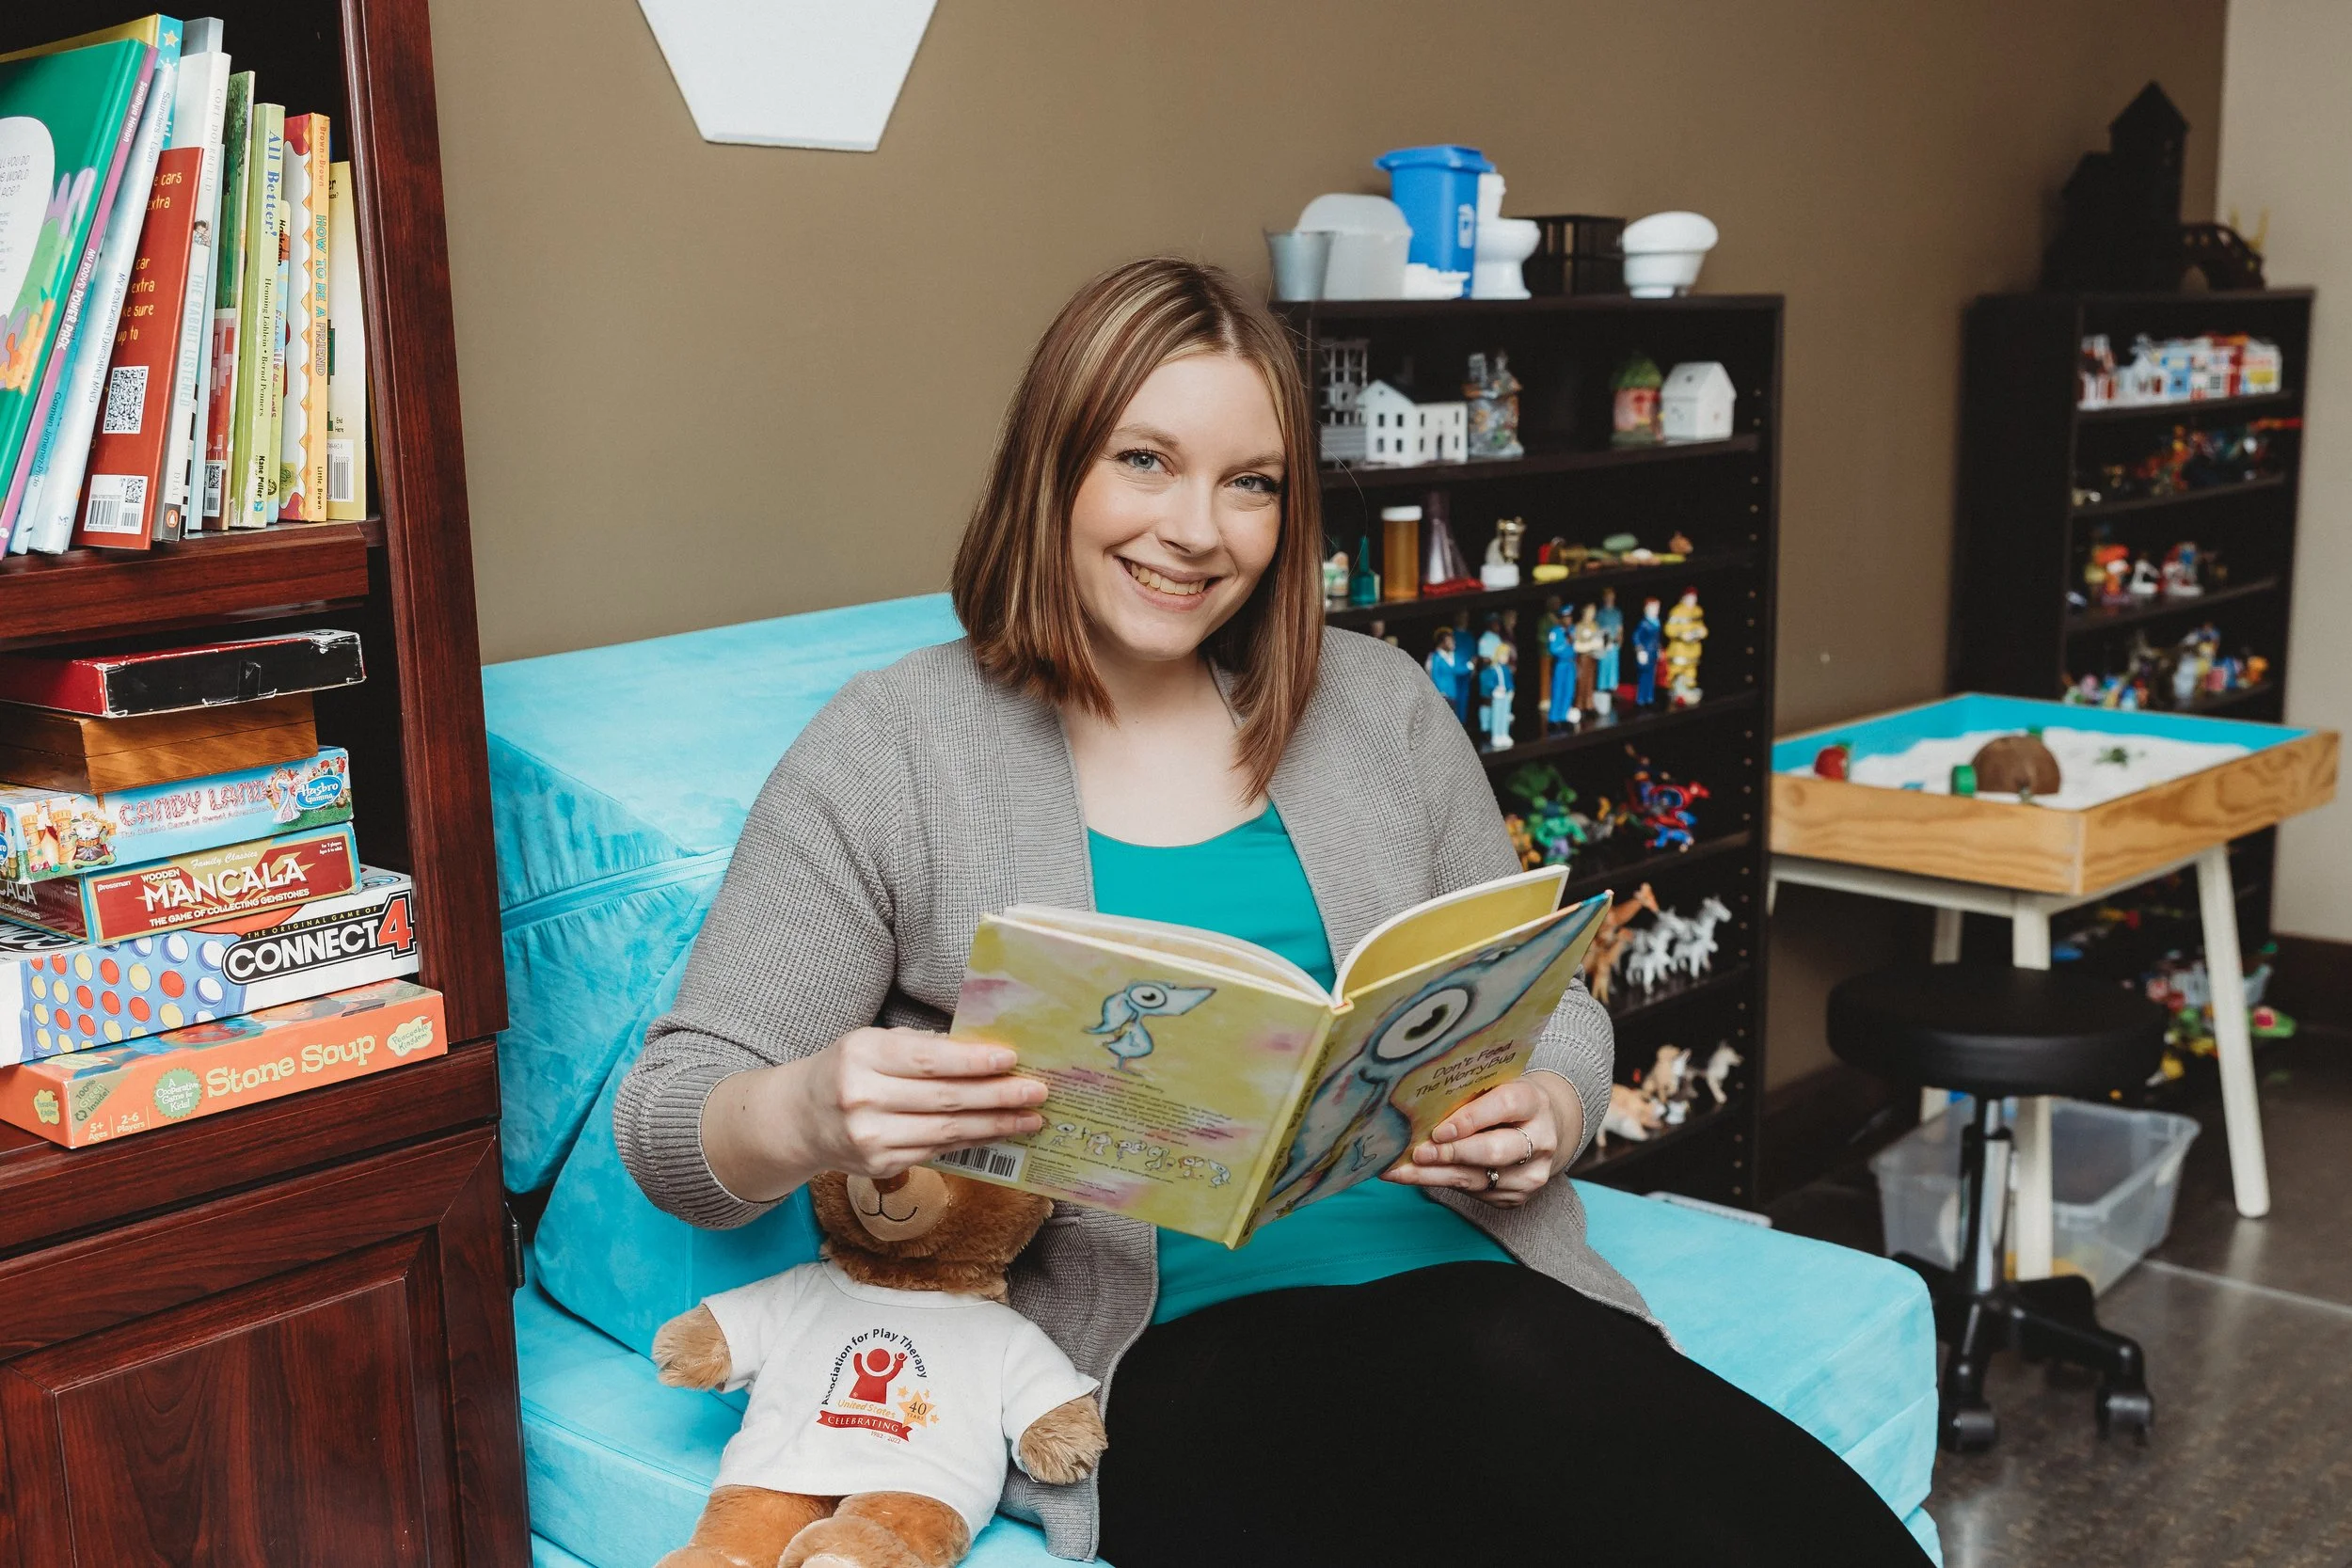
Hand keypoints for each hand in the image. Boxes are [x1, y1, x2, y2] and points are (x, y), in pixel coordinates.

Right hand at [794, 1027, 1048, 1178]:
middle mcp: (864, 1098)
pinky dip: (972, 1143)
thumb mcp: (872, 1043)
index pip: (929, 1060)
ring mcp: (871, 1138)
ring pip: (946, 1132)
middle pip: (944, 1099)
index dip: (973, 1061)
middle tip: (1036, 1091)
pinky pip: (937, 1152)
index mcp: (863, 1055)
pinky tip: (998, 1133)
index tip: (1011, 1059)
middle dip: (997, 1096)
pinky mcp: (880, 1165)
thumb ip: (922, 1046)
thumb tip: (983, 1050)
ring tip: (1030, 1118)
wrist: (797, 1119)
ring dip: (995, 1125)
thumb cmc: (847, 1070)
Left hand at [1381, 1071, 1579, 1208]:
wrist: (1544, 1130)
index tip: (1438, 1130)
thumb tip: (1418, 1104)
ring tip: (1399, 1171)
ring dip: (1434, 1176)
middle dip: (1449, 1154)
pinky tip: (1416, 1176)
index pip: (1504, 1107)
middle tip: (1416, 1154)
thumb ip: (1469, 1093)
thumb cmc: (1507, 1103)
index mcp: (1534, 1102)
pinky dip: (1442, 1184)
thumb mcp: (1497, 1086)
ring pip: (1477, 1179)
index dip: (1470, 1119)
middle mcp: (1539, 1140)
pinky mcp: (1517, 1196)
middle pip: (1493, 1151)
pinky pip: (1474, 1193)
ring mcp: (1530, 1173)